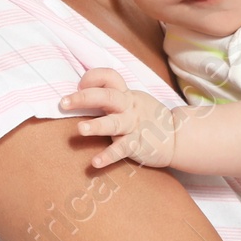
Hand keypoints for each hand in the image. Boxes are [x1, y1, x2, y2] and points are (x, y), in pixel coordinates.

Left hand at [60, 66, 182, 168]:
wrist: (177, 137)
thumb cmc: (147, 118)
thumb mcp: (132, 101)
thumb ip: (111, 97)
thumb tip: (81, 94)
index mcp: (126, 94)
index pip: (109, 77)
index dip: (93, 78)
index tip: (79, 85)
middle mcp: (129, 107)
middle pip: (107, 96)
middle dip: (84, 97)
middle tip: (64, 102)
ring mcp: (133, 126)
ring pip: (114, 123)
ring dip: (96, 126)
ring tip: (80, 129)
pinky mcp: (138, 144)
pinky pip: (122, 149)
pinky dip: (108, 156)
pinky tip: (95, 163)